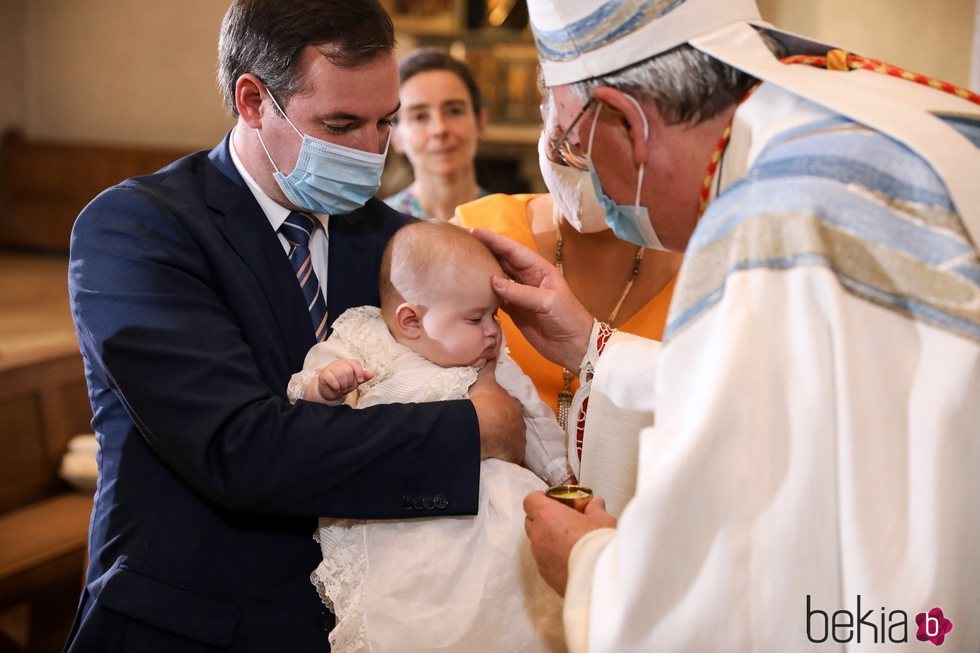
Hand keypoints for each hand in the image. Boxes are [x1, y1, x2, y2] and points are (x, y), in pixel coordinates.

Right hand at [312, 359, 373, 403]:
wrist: (331, 392)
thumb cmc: (343, 385)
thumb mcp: (355, 381)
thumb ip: (363, 377)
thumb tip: (372, 373)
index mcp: (348, 363)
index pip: (355, 363)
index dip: (359, 373)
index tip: (359, 380)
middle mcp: (339, 363)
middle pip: (348, 370)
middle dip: (350, 382)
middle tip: (347, 387)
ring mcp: (330, 368)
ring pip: (340, 374)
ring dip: (343, 385)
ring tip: (341, 388)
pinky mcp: (324, 374)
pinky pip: (332, 379)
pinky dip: (336, 387)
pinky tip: (335, 388)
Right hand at [469, 356, 524, 461]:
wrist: (482, 427)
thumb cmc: (484, 403)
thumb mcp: (485, 382)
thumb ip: (489, 368)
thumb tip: (493, 352)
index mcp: (513, 405)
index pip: (513, 404)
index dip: (506, 406)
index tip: (499, 408)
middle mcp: (520, 423)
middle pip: (515, 423)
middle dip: (508, 425)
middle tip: (495, 427)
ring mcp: (518, 440)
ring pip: (514, 440)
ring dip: (506, 441)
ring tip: (493, 444)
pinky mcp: (513, 455)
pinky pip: (510, 456)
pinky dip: (505, 456)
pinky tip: (497, 458)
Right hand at [471, 228, 592, 372]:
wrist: (574, 346)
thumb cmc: (568, 319)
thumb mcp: (548, 302)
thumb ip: (521, 292)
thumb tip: (493, 281)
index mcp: (539, 269)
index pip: (513, 251)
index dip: (495, 241)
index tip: (476, 232)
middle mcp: (528, 278)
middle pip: (503, 261)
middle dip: (485, 251)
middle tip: (464, 243)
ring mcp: (520, 295)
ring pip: (498, 278)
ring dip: (483, 271)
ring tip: (464, 262)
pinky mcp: (515, 311)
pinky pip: (497, 298)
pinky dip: (485, 293)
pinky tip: (472, 289)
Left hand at [523, 491, 616, 594]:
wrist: (601, 579)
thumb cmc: (598, 546)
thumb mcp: (602, 520)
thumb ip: (595, 509)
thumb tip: (595, 504)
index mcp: (547, 516)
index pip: (530, 500)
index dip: (541, 498)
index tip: (554, 499)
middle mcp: (538, 536)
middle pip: (530, 521)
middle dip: (543, 518)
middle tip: (563, 518)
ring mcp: (540, 557)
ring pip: (537, 542)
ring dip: (548, 538)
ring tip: (569, 540)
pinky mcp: (545, 575)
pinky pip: (543, 560)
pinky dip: (552, 556)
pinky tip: (571, 557)